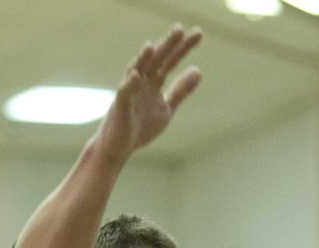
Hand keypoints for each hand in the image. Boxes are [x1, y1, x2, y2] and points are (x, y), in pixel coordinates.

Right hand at [95, 24, 201, 166]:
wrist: (119, 147)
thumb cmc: (141, 126)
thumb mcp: (167, 108)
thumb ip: (180, 90)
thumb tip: (198, 70)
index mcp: (154, 82)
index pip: (170, 61)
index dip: (183, 48)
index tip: (198, 33)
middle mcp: (141, 82)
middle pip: (156, 60)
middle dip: (167, 45)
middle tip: (179, 29)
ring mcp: (130, 92)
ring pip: (137, 71)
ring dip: (144, 59)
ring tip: (152, 46)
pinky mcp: (120, 107)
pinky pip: (124, 94)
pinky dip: (129, 84)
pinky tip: (136, 76)